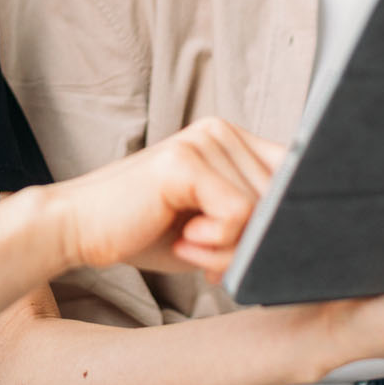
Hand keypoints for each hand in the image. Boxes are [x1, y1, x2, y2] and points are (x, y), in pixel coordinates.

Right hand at [49, 118, 284, 278]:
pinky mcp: (187, 160)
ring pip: (263, 210)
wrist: (80, 228)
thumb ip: (254, 222)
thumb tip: (304, 239)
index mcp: (231, 139)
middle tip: (207, 254)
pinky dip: (217, 243)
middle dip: (253, 242)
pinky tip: (183, 239)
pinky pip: (239, 213)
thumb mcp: (213, 227)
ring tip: (190, 244)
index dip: (284, 223)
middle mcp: (222, 130)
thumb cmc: (145, 230)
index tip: (247, 252)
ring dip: (231, 247)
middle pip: (283, 198)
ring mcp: (204, 139)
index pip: (297, 177)